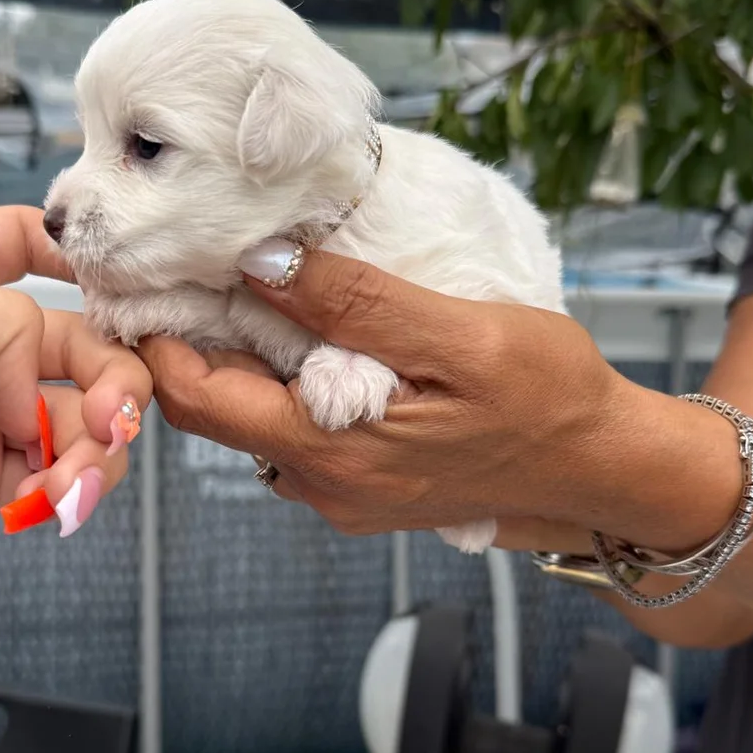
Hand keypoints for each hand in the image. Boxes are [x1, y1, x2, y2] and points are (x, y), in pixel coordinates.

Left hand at [0, 207, 150, 656]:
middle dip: (110, 374)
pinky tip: (57, 495)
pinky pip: (58, 470)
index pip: (16, 242)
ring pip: (78, 411)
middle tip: (112, 416)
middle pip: (72, 337)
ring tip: (79, 472)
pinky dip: (75, 482)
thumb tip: (40, 376)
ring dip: (100, 439)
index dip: (74, 255)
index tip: (123, 286)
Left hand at [139, 250, 631, 536]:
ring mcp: (341, 493)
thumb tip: (259, 264)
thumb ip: (355, 304)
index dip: (158, 334)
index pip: (197, 398)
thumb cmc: (549, 396)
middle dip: (186, 339)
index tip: (146, 269)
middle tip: (184, 260)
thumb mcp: (459, 335)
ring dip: (235, 357)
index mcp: (333, 454)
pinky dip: (278, 379)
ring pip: (250, 420)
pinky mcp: (363, 484)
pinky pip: (290, 431)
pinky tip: (299, 329)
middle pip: (212, 411)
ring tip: (237, 281)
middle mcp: (323, 487)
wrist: (606, 465)